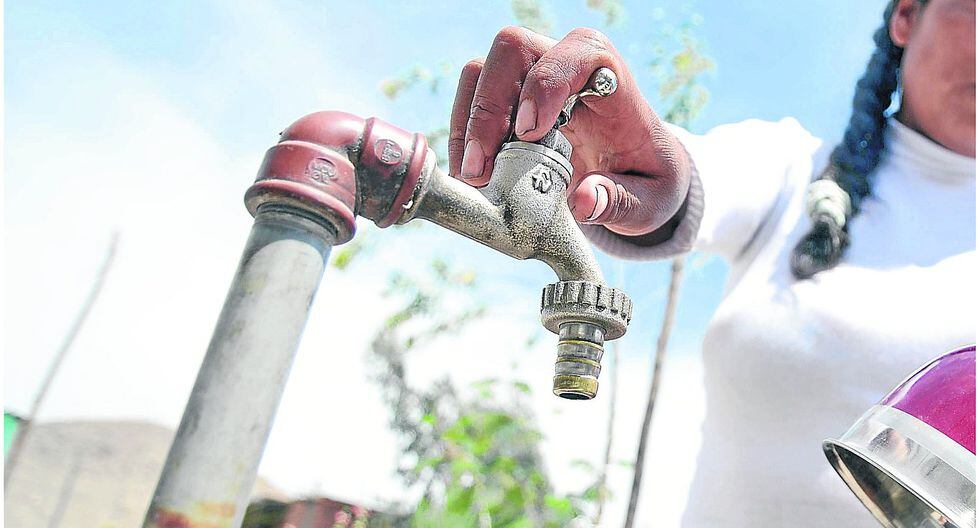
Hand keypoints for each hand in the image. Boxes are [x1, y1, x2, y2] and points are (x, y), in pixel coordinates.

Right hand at [449, 26, 690, 235]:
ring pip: (480, 72)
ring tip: (474, 179)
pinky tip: (471, 176)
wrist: (634, 174)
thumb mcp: (650, 201)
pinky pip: (470, 100)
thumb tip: (583, 201)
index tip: (528, 134)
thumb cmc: (645, 178)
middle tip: (484, 170)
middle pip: (513, 51)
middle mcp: (565, 62)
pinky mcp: (506, 98)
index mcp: (609, 75)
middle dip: (490, 110)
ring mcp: (530, 76)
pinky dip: (462, 138)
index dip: (545, 85)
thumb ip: (620, 202)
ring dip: (469, 126)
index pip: (575, 53)